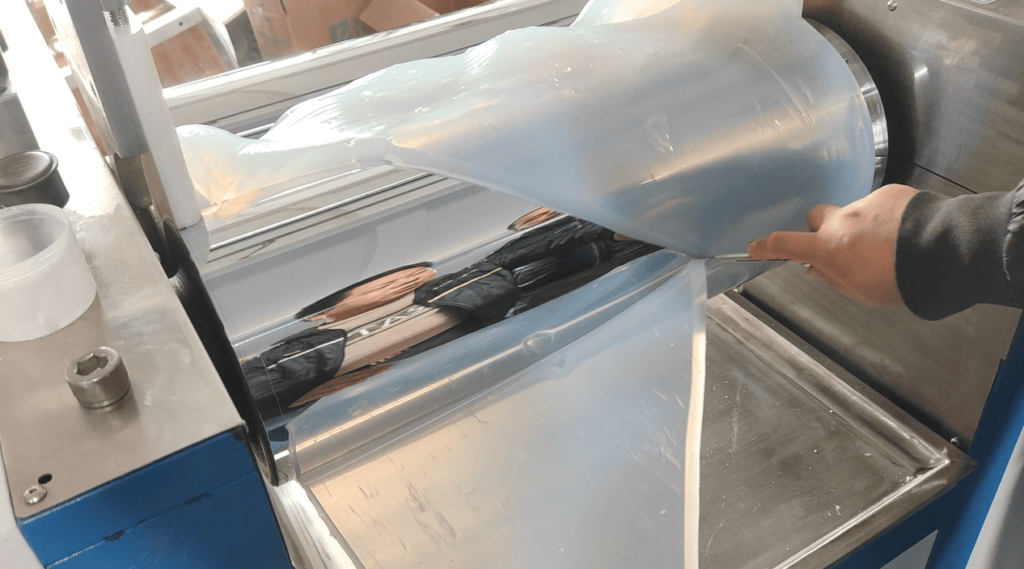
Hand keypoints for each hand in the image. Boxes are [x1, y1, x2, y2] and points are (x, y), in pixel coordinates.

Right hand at [747, 184, 919, 305]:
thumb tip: (819, 271)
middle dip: (821, 229)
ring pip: (853, 213)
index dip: (767, 246)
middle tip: (837, 246)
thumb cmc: (903, 279)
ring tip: (888, 247)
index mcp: (829, 248)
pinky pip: (880, 206)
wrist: (942, 253)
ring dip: (862, 228)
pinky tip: (903, 233)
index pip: (785, 243)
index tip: (755, 246)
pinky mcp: (890, 194)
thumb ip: (835, 279)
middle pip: (817, 217)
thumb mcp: (862, 292)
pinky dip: (886, 219)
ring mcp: (865, 204)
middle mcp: (841, 221)